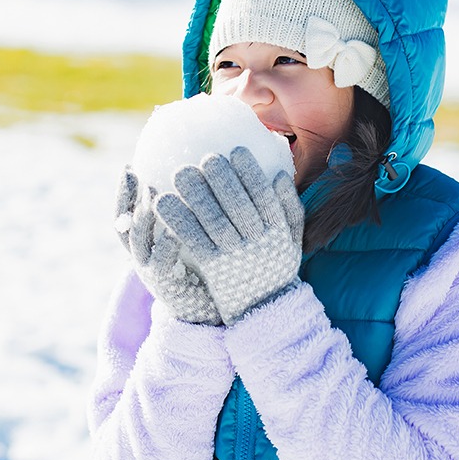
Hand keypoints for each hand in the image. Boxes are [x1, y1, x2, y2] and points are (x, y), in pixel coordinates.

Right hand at [114, 166, 222, 325]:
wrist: (212, 311)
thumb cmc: (207, 268)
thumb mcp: (196, 235)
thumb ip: (193, 210)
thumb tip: (201, 173)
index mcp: (147, 242)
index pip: (125, 213)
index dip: (124, 192)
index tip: (129, 166)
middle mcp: (143, 256)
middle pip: (124, 225)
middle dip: (129, 200)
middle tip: (140, 177)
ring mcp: (151, 273)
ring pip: (137, 243)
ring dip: (143, 218)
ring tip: (154, 195)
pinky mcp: (167, 289)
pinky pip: (161, 265)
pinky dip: (166, 247)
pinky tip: (176, 232)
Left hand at [155, 147, 304, 324]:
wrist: (264, 309)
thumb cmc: (276, 266)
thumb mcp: (293, 239)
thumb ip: (290, 208)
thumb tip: (279, 175)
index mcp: (278, 231)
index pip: (264, 196)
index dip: (250, 172)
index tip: (236, 150)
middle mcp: (257, 242)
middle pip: (236, 205)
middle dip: (220, 178)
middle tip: (204, 158)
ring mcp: (234, 255)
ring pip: (213, 220)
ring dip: (196, 194)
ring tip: (180, 172)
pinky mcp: (213, 267)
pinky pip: (194, 240)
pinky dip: (179, 219)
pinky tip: (164, 202)